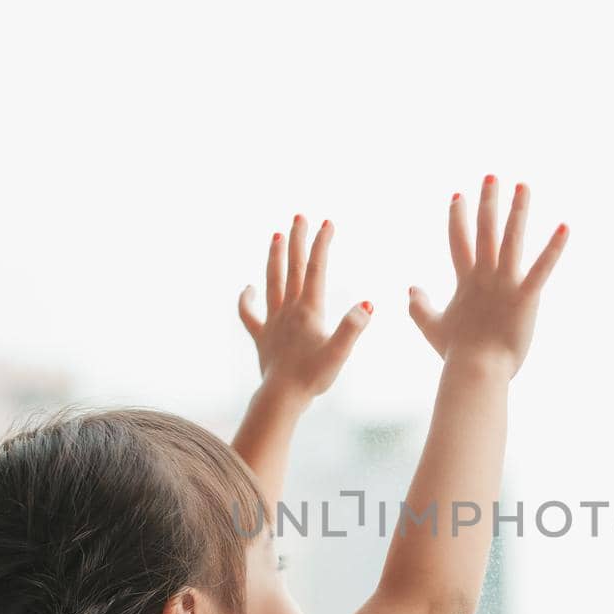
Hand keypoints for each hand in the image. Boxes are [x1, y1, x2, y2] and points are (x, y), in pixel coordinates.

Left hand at [237, 214, 371, 401]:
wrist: (282, 397)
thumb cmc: (313, 377)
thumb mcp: (339, 353)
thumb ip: (352, 327)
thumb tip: (367, 303)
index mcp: (309, 310)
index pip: (316, 269)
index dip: (322, 244)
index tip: (327, 222)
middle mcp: (289, 310)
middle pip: (292, 267)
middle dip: (297, 240)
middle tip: (299, 216)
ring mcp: (273, 322)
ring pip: (271, 281)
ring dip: (274, 257)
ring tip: (276, 236)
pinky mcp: (262, 337)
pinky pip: (250, 314)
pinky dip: (246, 299)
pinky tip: (248, 288)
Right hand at [408, 176, 567, 377]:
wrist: (475, 370)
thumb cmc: (456, 353)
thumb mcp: (432, 327)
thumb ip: (418, 307)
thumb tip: (410, 288)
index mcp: (465, 281)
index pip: (458, 241)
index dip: (457, 217)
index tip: (458, 195)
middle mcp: (484, 276)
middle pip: (485, 230)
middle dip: (488, 201)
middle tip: (492, 176)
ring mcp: (505, 284)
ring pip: (511, 239)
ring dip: (518, 210)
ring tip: (523, 186)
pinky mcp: (526, 296)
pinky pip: (542, 268)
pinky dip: (554, 248)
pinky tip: (565, 226)